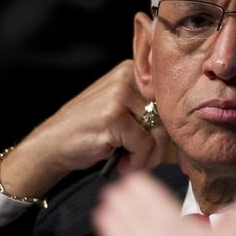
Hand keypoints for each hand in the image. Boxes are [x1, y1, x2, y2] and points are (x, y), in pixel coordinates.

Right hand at [0, 60, 167, 197]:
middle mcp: (126, 78)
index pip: (168, 100)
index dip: (167, 127)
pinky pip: (144, 144)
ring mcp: (118, 95)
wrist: (53, 144)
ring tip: (132, 163)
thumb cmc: (89, 131)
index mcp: (132, 72)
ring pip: (158, 131)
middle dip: (159, 145)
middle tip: (143, 160)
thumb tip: (181, 126)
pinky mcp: (113, 116)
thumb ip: (147, 110)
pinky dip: (137, 161)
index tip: (157, 145)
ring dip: (149, 156)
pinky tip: (122, 163)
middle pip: (166, 116)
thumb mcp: (120, 109)